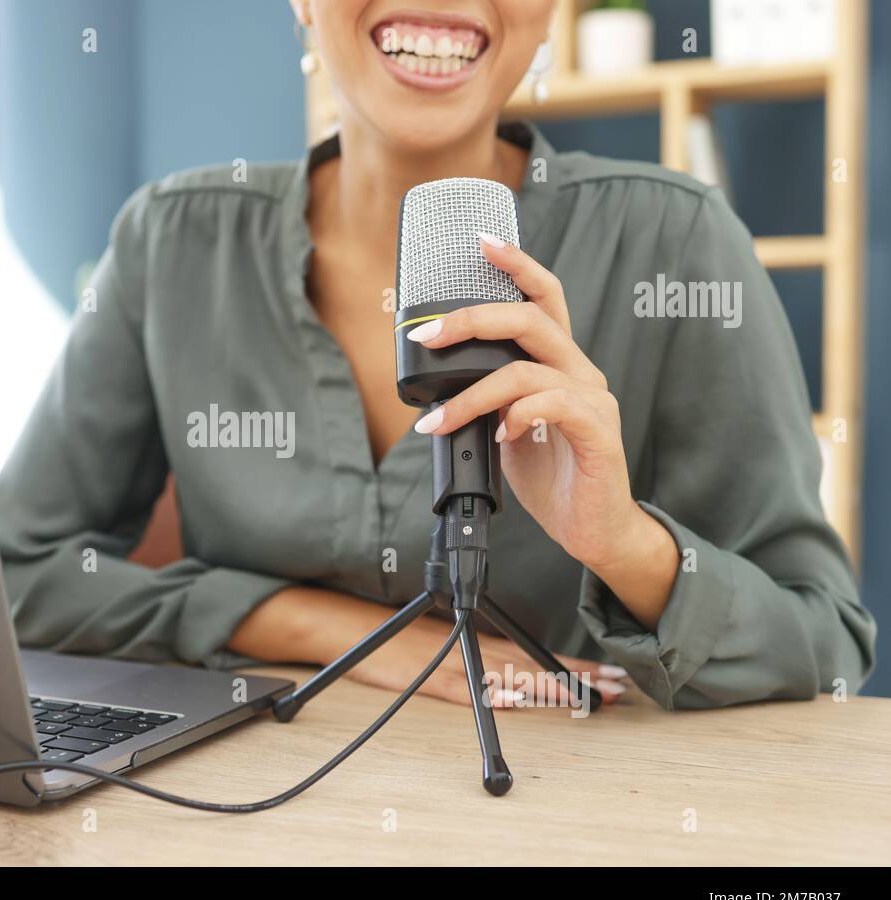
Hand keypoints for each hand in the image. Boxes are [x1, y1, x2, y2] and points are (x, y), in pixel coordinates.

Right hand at [230, 586, 627, 707]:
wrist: (352, 628)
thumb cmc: (400, 639)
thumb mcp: (446, 646)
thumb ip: (478, 662)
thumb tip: (516, 684)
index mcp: (481, 644)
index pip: (538, 656)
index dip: (575, 668)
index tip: (612, 676)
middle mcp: (475, 652)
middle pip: (535, 667)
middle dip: (579, 678)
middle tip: (619, 687)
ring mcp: (455, 665)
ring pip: (510, 677)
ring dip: (549, 688)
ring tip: (586, 697)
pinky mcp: (430, 679)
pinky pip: (466, 690)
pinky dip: (490, 694)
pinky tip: (514, 699)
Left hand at [407, 235, 677, 628]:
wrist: (593, 530)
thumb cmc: (552, 476)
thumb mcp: (506, 431)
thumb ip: (486, 403)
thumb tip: (436, 393)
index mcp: (559, 364)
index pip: (543, 299)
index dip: (518, 266)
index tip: (482, 242)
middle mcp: (579, 372)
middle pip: (531, 319)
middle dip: (473, 319)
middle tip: (428, 335)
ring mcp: (592, 401)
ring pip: (528, 370)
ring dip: (473, 393)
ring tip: (439, 421)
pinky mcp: (599, 433)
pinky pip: (557, 405)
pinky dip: (521, 414)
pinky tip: (502, 434)